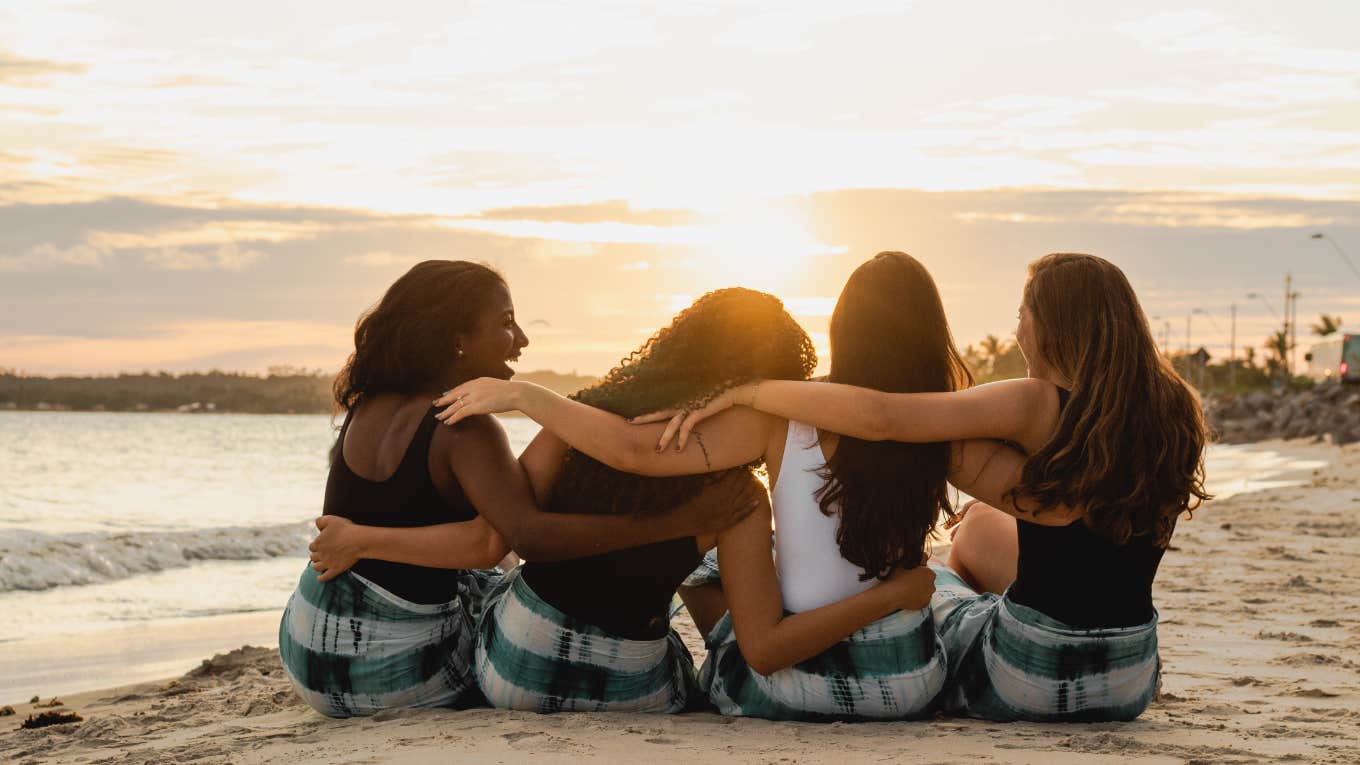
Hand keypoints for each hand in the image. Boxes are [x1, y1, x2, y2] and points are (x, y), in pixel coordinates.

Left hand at [309, 515, 362, 581]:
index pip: (312, 546)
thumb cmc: (345, 529)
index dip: (316, 545)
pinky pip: (325, 577)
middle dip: (315, 555)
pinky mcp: (335, 569)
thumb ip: (320, 521)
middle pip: (313, 557)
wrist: (358, 540)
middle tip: (321, 554)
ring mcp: (327, 563)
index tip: (321, 544)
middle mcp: (320, 554)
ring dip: (316, 565)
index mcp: (318, 543)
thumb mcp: (331, 520)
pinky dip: (321, 578)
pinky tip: (320, 578)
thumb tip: (316, 525)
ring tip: (318, 565)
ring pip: (316, 567)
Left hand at [433, 378, 519, 425]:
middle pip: (454, 394)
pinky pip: (461, 413)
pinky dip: (453, 417)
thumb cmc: (510, 392)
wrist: (516, 393)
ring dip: (446, 411)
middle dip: (444, 400)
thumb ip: (487, 389)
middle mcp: (474, 387)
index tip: (445, 395)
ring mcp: (475, 396)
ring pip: (455, 405)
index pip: (461, 387)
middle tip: (435, 404)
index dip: (452, 392)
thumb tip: (485, 396)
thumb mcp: (495, 386)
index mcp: (478, 381)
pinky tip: (448, 421)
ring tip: (438, 416)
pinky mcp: (477, 406)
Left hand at [629, 382, 752, 451]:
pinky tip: (679, 449)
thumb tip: (690, 412)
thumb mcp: (704, 400)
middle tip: (630, 423)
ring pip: (672, 424)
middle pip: (659, 412)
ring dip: (664, 438)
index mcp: (682, 399)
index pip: (661, 406)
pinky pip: (687, 427)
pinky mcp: (699, 410)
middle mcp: (683, 402)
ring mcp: (690, 406)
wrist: (734, 388)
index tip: (634, 415)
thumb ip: (695, 405)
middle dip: (644, 419)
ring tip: (658, 450)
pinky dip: (682, 438)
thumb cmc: (720, 393)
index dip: (648, 411)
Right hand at [672, 469, 768, 534]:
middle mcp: (726, 500)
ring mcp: (728, 512)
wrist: (685, 521)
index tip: (744, 465)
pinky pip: (742, 515)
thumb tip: (726, 469)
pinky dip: (750, 508)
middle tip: (752, 471)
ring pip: (744, 498)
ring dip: (751, 489)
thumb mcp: (700, 487)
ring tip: (757, 482)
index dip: (740, 471)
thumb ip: (714, 478)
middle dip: (747, 478)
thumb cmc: (691, 502)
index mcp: (719, 490)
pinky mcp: (728, 522)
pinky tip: (757, 502)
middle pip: (741, 486)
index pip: (734, 477)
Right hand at [880, 560, 935, 611]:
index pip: (926, 570)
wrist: (892, 594)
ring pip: (925, 591)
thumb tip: (924, 554)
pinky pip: (922, 599)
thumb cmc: (897, 577)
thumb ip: (915, 558)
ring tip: (907, 589)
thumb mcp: (904, 563)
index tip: (910, 573)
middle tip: (908, 581)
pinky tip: (909, 596)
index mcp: (930, 573)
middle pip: (927, 581)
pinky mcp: (925, 604)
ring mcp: (929, 595)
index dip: (918, 571)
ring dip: (919, 589)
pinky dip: (918, 598)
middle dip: (920, 580)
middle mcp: (933, 584)